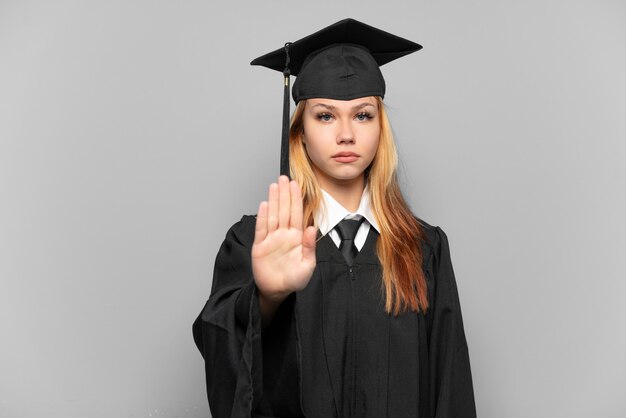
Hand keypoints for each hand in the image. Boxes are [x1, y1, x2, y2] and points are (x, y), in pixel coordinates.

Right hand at [252, 176, 316, 305]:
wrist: (277, 291)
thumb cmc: (294, 280)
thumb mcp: (308, 266)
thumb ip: (310, 246)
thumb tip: (312, 228)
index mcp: (297, 238)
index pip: (297, 214)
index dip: (296, 199)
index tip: (296, 184)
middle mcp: (284, 235)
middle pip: (284, 210)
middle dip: (285, 194)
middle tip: (284, 178)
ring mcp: (271, 239)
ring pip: (273, 215)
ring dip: (273, 200)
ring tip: (274, 186)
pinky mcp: (260, 246)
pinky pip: (261, 228)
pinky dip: (262, 216)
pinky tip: (264, 204)